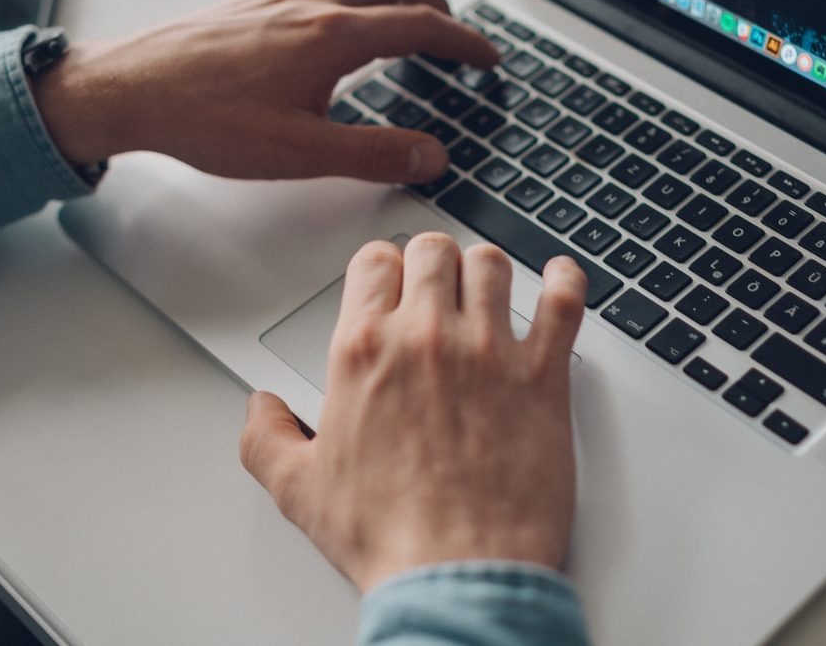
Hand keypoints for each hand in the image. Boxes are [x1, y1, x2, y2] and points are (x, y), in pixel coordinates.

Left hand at [31, 0, 497, 183]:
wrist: (129, 90)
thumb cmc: (202, 119)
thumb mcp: (299, 154)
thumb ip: (373, 154)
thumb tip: (430, 155)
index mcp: (332, 37)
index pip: (420, 25)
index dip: (465, 42)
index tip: (487, 59)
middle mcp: (312, 1)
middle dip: (439, 1)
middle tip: (454, 37)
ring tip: (412, 16)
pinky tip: (345, 17)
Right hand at [239, 234, 588, 591]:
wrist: (457, 573)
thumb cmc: (389, 536)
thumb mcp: (299, 490)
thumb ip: (267, 438)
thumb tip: (261, 409)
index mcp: (365, 352)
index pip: (374, 263)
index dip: (382, 268)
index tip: (389, 280)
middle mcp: (427, 338)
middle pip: (434, 252)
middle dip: (433, 262)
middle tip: (437, 284)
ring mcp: (490, 351)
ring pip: (492, 265)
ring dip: (487, 270)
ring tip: (487, 287)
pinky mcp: (544, 375)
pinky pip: (563, 302)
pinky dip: (564, 281)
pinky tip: (558, 279)